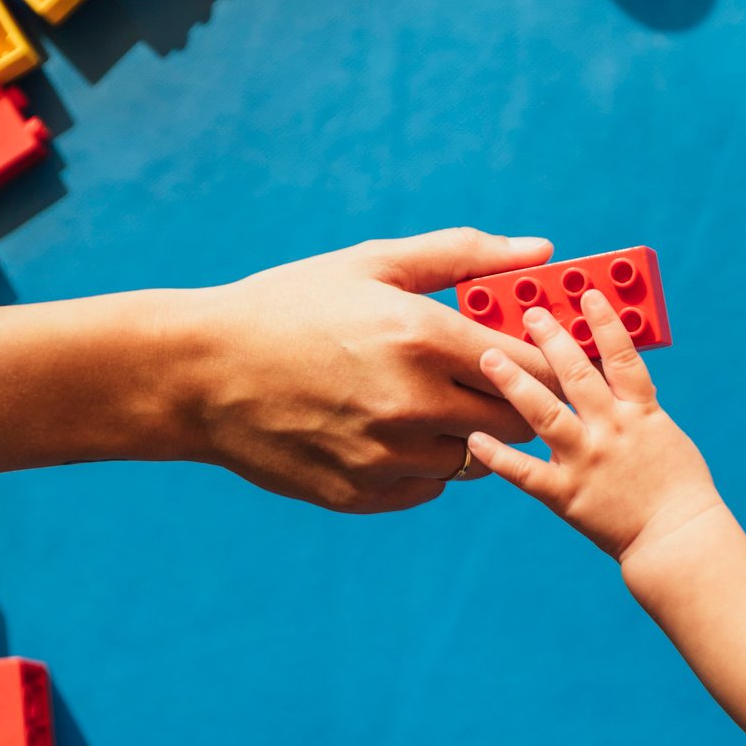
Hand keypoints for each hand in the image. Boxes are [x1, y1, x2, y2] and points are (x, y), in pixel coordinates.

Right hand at [170, 229, 562, 513]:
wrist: (198, 373)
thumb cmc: (290, 306)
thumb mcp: (374, 265)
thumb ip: (466, 256)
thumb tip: (544, 251)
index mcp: (424, 338)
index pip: (533, 367)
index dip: (547, 364)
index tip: (542, 356)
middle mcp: (414, 404)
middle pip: (517, 422)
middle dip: (514, 401)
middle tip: (487, 381)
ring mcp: (388, 457)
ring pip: (473, 458)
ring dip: (465, 434)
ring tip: (422, 401)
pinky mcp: (363, 494)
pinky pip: (429, 486)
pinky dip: (422, 463)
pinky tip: (386, 430)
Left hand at [466, 292, 721, 561]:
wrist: (679, 538)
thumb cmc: (679, 488)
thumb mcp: (665, 435)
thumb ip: (636, 406)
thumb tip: (613, 375)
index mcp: (640, 412)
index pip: (621, 356)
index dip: (604, 322)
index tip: (586, 294)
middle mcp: (611, 430)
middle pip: (576, 374)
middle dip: (550, 339)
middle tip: (527, 313)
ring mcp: (587, 461)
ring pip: (545, 414)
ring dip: (514, 383)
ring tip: (488, 357)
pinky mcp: (567, 495)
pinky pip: (526, 472)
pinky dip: (499, 456)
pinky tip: (474, 438)